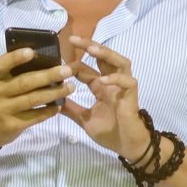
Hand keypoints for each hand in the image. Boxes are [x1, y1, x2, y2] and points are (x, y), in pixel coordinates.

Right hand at [0, 48, 74, 150]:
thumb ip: (11, 72)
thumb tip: (42, 59)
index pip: (0, 65)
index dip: (15, 58)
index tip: (31, 52)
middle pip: (24, 82)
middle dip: (48, 75)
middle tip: (67, 70)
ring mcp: (4, 110)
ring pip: (33, 99)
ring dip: (54, 93)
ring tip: (70, 87)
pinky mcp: (12, 125)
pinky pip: (34, 117)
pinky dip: (49, 111)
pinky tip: (59, 106)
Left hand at [60, 36, 148, 160]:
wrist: (128, 147)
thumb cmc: (110, 133)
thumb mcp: (85, 120)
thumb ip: (71, 109)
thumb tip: (53, 101)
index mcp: (101, 86)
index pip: (87, 68)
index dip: (74, 64)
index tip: (59, 62)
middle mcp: (112, 83)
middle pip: (105, 56)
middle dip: (90, 45)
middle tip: (74, 39)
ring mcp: (123, 88)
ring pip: (120, 62)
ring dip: (107, 54)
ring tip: (92, 49)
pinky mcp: (132, 96)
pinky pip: (128, 82)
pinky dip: (117, 78)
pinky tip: (103, 80)